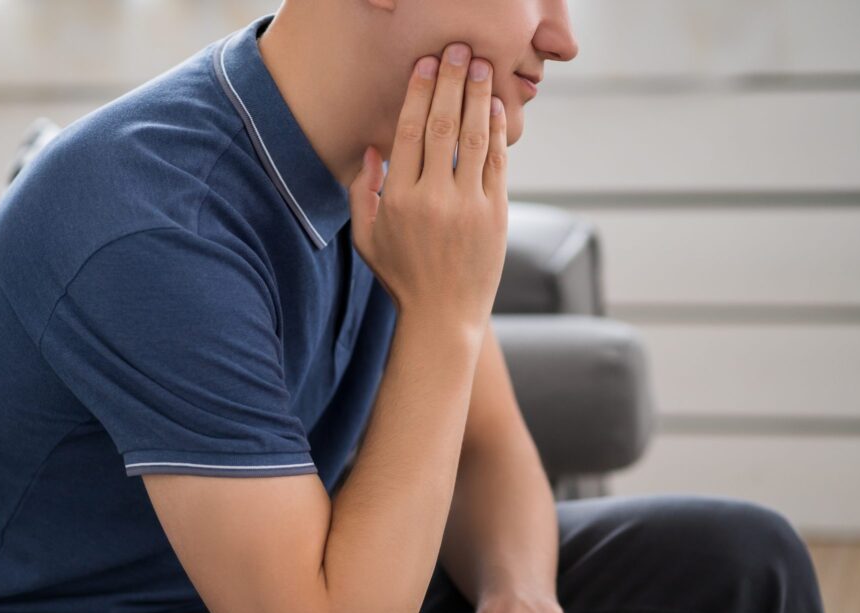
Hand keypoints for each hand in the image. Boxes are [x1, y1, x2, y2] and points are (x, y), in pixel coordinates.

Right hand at [348, 42, 508, 336]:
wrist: (443, 316)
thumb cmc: (400, 277)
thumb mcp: (366, 239)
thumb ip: (362, 193)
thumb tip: (374, 148)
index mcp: (397, 200)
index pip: (409, 133)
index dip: (419, 94)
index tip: (426, 66)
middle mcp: (432, 199)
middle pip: (442, 126)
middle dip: (451, 82)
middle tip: (458, 50)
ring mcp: (467, 207)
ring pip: (473, 138)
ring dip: (478, 97)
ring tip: (482, 67)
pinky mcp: (495, 215)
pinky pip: (496, 164)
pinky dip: (497, 132)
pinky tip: (496, 107)